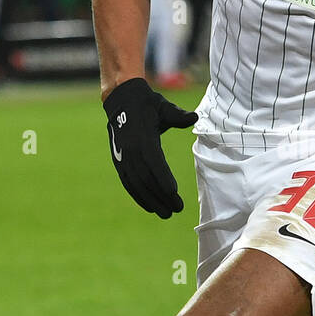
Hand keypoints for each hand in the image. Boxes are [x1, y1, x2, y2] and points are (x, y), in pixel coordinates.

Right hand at [103, 77, 196, 217]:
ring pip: (137, 184)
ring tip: (166, 213)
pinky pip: (128, 183)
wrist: (122, 101)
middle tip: (177, 209)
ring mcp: (123, 158)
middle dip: (161, 196)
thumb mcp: (164, 107)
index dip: (163, 178)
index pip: (153, 162)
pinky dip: (138, 197)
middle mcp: (131, 151)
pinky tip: (150, 207)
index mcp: (143, 138)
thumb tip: (195, 117)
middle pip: (146, 179)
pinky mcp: (119, 162)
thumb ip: (179, 115)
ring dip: (151, 201)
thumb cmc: (148, 105)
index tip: (174, 192)